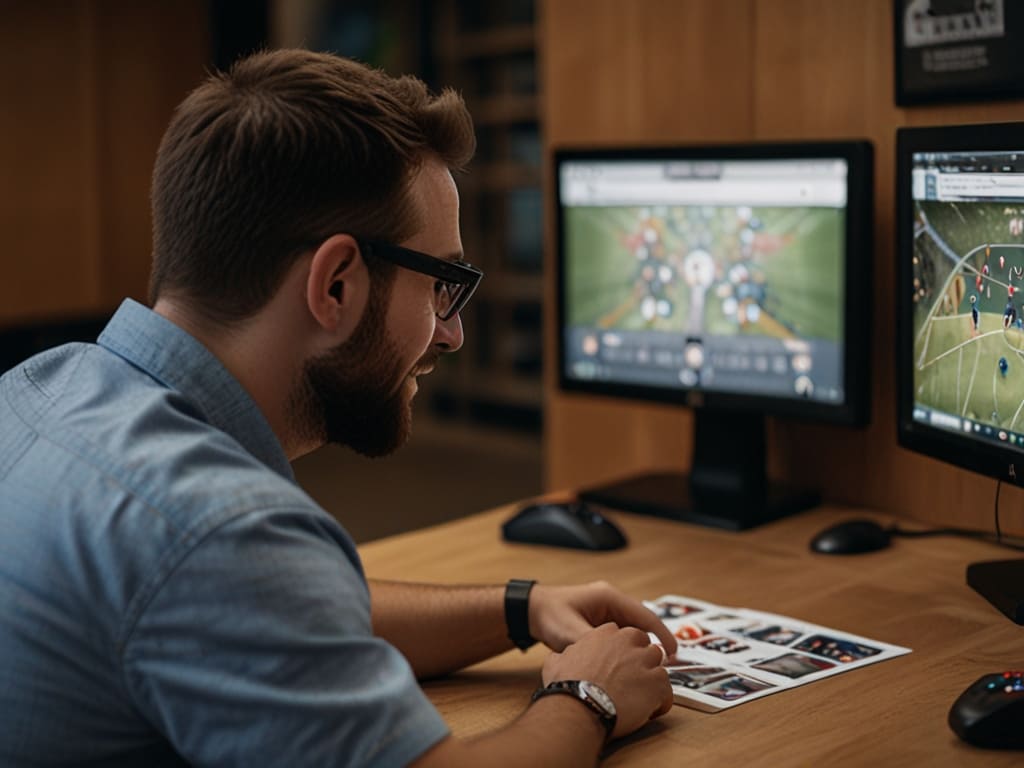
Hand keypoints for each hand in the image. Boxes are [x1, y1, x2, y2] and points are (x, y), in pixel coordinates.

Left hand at [528, 581, 677, 656]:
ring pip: (630, 631)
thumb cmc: (548, 616)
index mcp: (609, 597)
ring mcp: (605, 611)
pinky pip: (619, 635)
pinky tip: (627, 665)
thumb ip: (594, 645)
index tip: (674, 652)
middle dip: (652, 644)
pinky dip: (625, 648)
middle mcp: (611, 601)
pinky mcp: (599, 621)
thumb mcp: (571, 633)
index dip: (662, 634)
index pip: (645, 615)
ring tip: (647, 669)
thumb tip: (615, 662)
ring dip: (638, 647)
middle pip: (641, 624)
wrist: (529, 611)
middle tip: (662, 667)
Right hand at [541, 622, 673, 739]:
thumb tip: (562, 659)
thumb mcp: (557, 661)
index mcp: (606, 632)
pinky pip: (667, 690)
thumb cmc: (567, 685)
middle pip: (645, 646)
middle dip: (641, 662)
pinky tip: (648, 711)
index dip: (622, 653)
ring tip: (640, 698)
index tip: (618, 665)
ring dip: (651, 680)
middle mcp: (629, 641)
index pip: (624, 636)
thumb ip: (567, 655)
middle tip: (631, 681)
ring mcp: (645, 660)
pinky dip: (660, 700)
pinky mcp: (657, 682)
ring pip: (659, 666)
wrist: (579, 705)